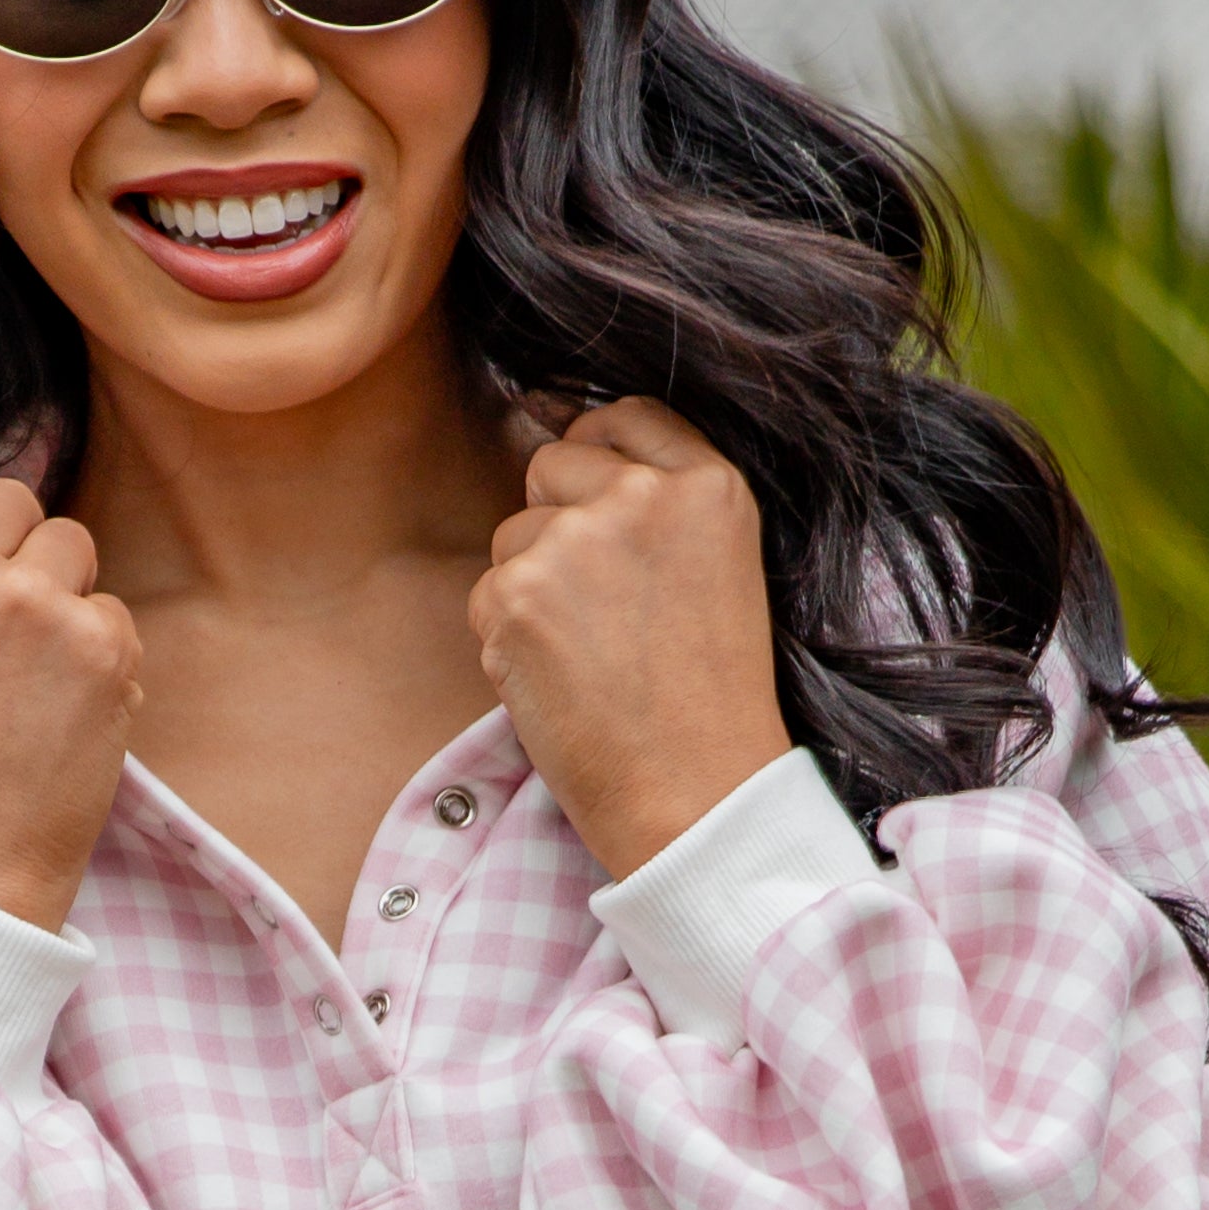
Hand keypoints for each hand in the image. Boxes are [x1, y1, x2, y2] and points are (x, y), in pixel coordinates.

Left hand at [467, 399, 792, 879]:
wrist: (695, 793)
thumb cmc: (711, 697)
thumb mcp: (723, 567)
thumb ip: (659, 501)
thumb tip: (548, 427)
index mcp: (710, 485)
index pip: (627, 416)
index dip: (601, 453)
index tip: (602, 505)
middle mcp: (641, 496)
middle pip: (552, 465)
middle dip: (559, 522)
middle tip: (605, 609)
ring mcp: (574, 541)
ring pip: (513, 535)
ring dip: (532, 587)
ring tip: (592, 656)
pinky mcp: (515, 593)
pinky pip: (485, 594)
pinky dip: (507, 639)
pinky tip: (561, 682)